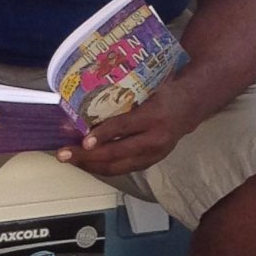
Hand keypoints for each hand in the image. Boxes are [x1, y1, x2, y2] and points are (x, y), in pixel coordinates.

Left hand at [62, 82, 200, 178]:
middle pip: (117, 153)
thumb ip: (122, 94)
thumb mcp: (147, 86)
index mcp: (155, 116)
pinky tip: (86, 162)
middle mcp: (155, 139)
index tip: (84, 142)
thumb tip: (87, 97)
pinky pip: (122, 169)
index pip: (125, 128)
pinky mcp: (150, 162)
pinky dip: (101, 167)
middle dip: (87, 157)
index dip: (103, 135)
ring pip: (117, 166)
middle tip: (64, 154)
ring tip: (69, 159)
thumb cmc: (164, 91)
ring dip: (90, 165)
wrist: (191, 106)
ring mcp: (154, 155)